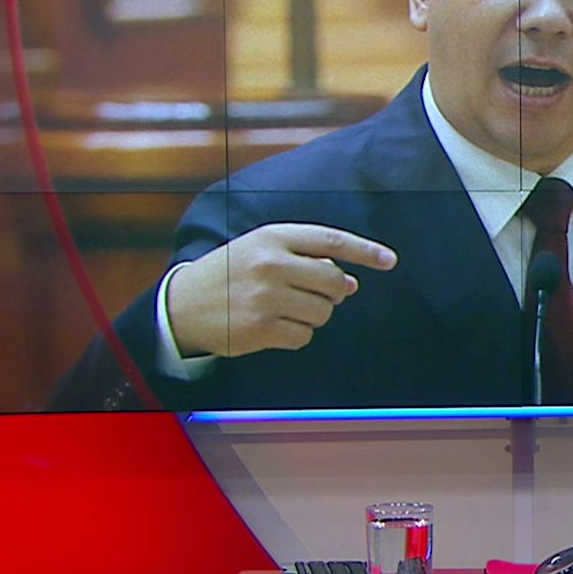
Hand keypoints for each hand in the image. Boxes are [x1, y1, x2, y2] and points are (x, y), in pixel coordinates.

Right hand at [166, 223, 396, 357]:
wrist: (182, 305)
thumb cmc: (229, 273)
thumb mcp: (260, 249)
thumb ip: (305, 258)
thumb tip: (352, 283)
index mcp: (273, 237)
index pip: (332, 240)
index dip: (365, 251)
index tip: (390, 260)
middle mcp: (271, 264)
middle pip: (334, 281)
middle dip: (335, 292)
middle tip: (318, 294)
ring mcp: (265, 297)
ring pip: (324, 312)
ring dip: (315, 315)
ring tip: (288, 309)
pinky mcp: (260, 328)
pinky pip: (305, 336)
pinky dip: (298, 334)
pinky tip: (275, 326)